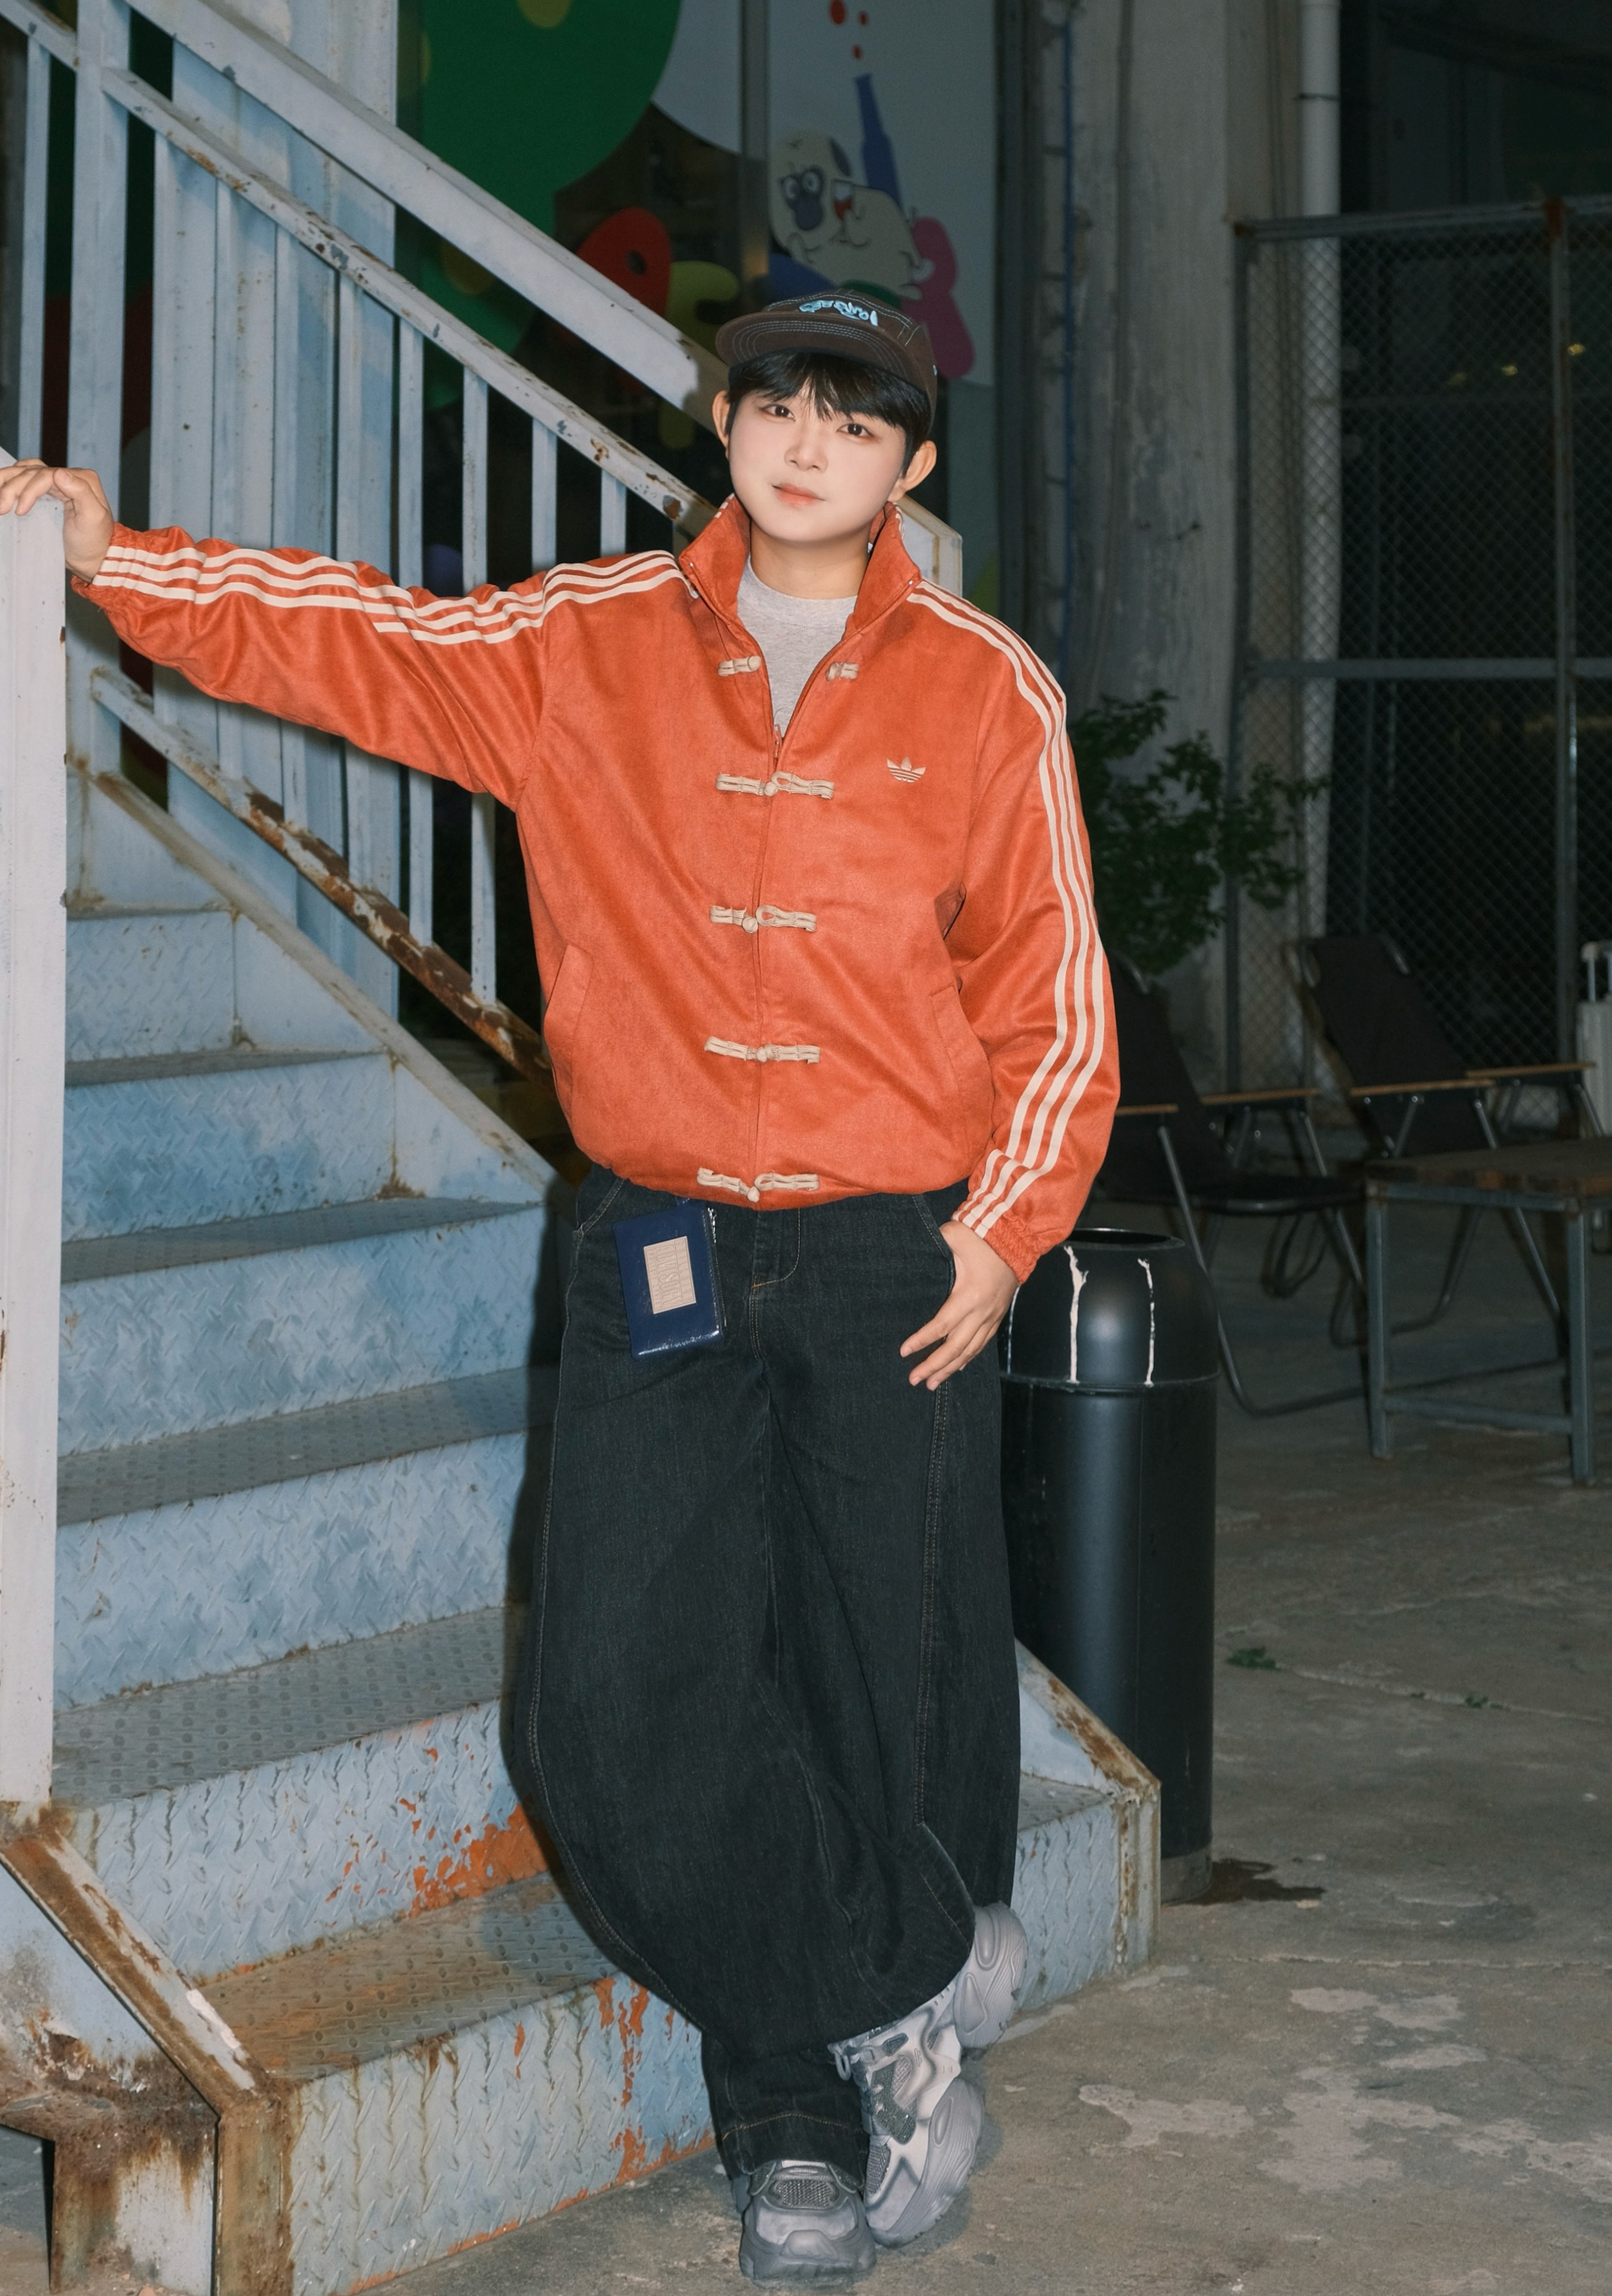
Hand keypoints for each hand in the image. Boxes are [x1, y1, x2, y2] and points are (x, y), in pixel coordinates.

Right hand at [0, 461, 114, 578]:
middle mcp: (68, 476)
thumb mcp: (93, 518)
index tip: (20, 511)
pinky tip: (0, 488)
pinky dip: (10, 481)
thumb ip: (81, 492)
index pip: (46, 475)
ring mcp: (56, 484)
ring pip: (25, 471)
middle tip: (1, 508)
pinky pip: (24, 478)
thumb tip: (59, 472)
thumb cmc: (93, 541)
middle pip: (32, 472)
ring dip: (6, 481)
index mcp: (82, 479)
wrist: (92, 558)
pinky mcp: (46, 493)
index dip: (29, 490)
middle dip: (13, 488)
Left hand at [901, 1220, 1017, 1389]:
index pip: (941, 1326)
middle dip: (934, 1366)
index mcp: (970, 1295)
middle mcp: (982, 1311)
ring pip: (970, 1351)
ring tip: (931, 1384)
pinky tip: (956, 1368)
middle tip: (914, 1379)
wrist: (1016, 1239)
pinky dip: (968, 1358)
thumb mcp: (951, 1238)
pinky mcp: (997, 1316)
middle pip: (956, 1347)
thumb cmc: (980, 1238)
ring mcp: (992, 1316)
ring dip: (950, 1369)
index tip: (903, 1352)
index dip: (922, 1341)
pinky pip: (982, 1344)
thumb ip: (931, 1250)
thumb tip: (905, 1257)